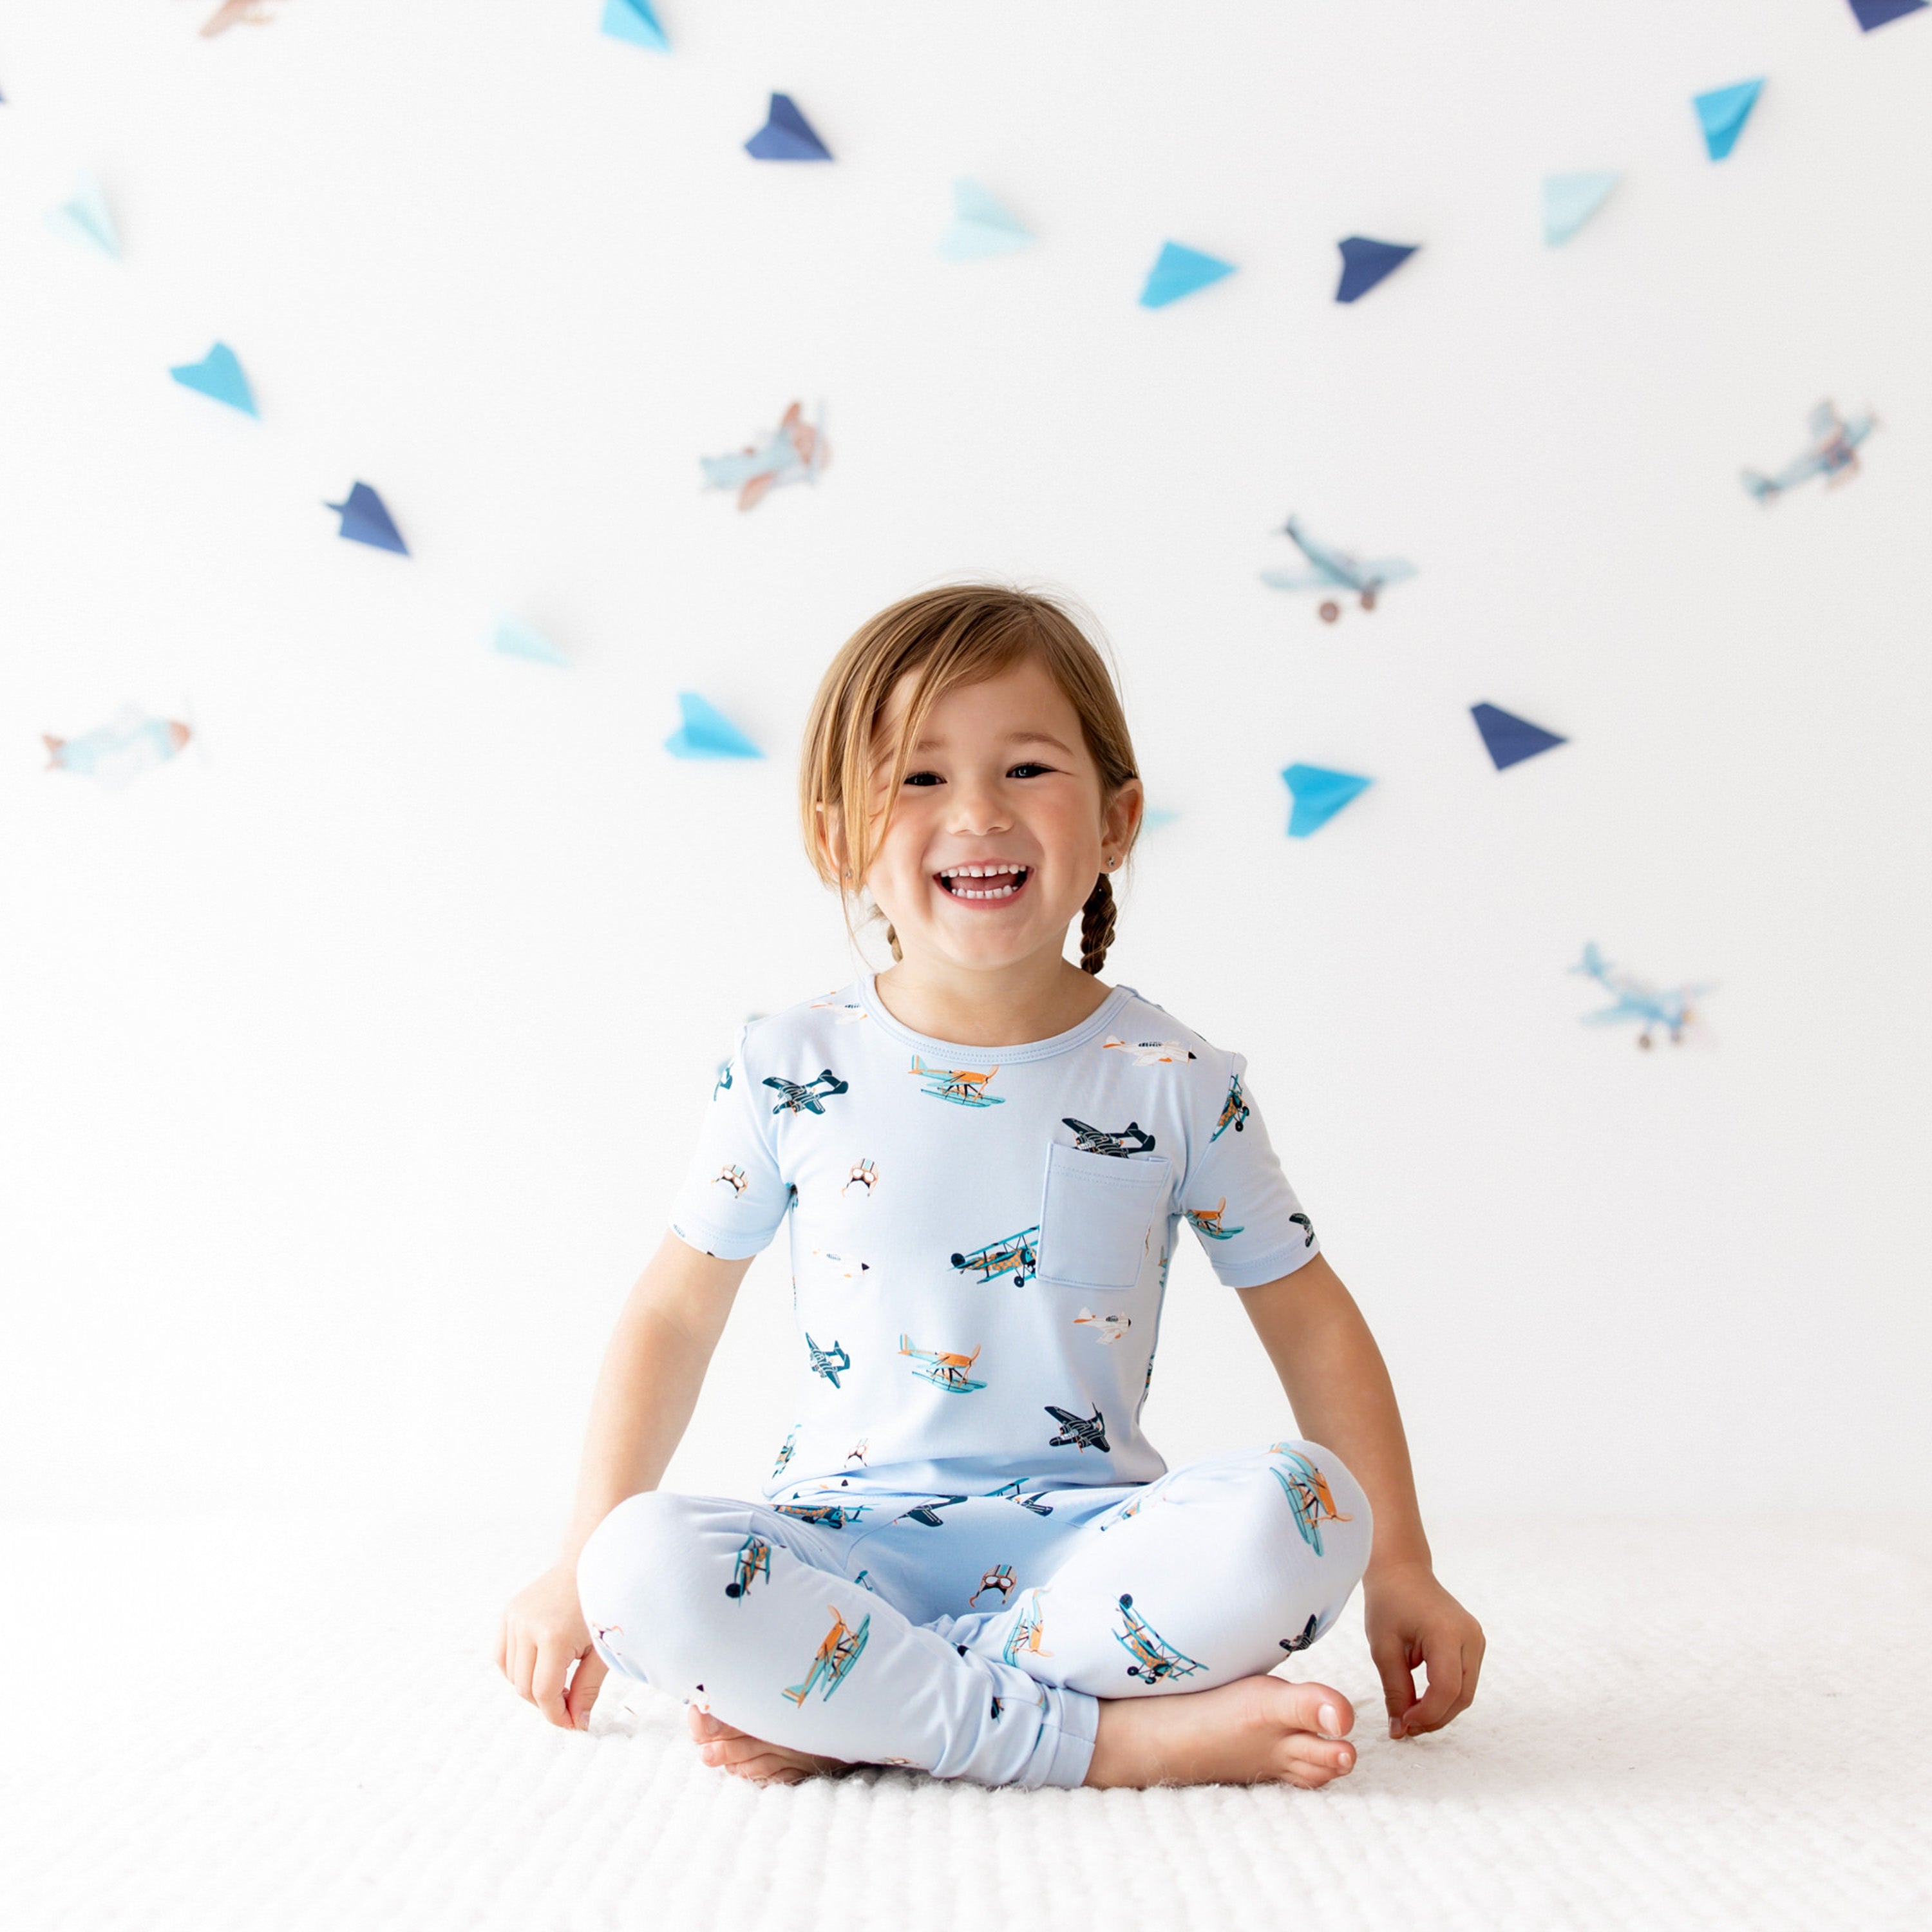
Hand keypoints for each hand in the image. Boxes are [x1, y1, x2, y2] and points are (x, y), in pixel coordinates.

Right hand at [496, 1561, 607, 1731]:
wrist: (590, 1561)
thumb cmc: (603, 1605)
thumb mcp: (602, 1650)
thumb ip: (587, 1689)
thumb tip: (578, 1724)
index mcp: (553, 1636)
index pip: (544, 1693)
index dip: (557, 1716)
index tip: (574, 1724)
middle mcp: (527, 1627)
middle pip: (524, 1688)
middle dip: (546, 1703)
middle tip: (571, 1701)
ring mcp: (514, 1618)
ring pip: (511, 1676)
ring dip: (531, 1687)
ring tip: (559, 1680)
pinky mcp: (508, 1613)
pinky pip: (503, 1657)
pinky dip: (516, 1670)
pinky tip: (540, 1666)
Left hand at [1363, 1560, 1483, 1738]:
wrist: (1401, 1571)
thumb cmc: (1389, 1603)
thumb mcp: (1383, 1648)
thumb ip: (1395, 1691)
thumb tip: (1400, 1731)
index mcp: (1448, 1632)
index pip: (1447, 1689)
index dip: (1427, 1714)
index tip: (1402, 1724)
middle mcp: (1471, 1636)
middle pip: (1462, 1696)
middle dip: (1435, 1718)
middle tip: (1405, 1727)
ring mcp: (1477, 1640)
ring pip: (1466, 1693)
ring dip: (1441, 1710)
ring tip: (1410, 1715)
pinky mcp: (1474, 1644)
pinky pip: (1465, 1681)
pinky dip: (1446, 1696)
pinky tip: (1422, 1700)